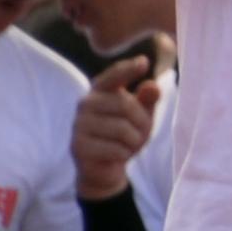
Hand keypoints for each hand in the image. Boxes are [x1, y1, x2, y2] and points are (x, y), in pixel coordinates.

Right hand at [73, 57, 161, 201]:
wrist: (104, 168)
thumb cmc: (124, 135)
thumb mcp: (141, 116)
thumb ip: (147, 100)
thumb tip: (153, 86)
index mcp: (100, 91)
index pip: (114, 76)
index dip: (128, 69)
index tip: (144, 62)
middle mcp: (85, 104)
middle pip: (125, 105)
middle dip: (142, 122)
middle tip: (140, 133)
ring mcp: (79, 125)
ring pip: (122, 129)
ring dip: (134, 141)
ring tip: (129, 145)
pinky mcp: (78, 146)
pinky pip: (115, 149)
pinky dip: (124, 154)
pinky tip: (118, 155)